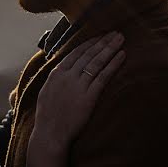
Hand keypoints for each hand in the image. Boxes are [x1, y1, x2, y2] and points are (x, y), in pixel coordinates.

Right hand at [27, 32, 125, 166]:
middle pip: (88, 54)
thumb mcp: (46, 92)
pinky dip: (113, 64)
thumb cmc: (47, 117)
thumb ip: (56, 80)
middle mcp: (67, 76)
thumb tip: (62, 71)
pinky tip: (122, 56)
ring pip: (97, 62)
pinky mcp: (89, 96)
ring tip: (120, 39)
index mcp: (56, 74)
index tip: (99, 36)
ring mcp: (78, 85)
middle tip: (115, 32)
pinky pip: (103, 76)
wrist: (50, 134)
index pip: (75, 53)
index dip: (89, 43)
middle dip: (103, 41)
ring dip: (110, 48)